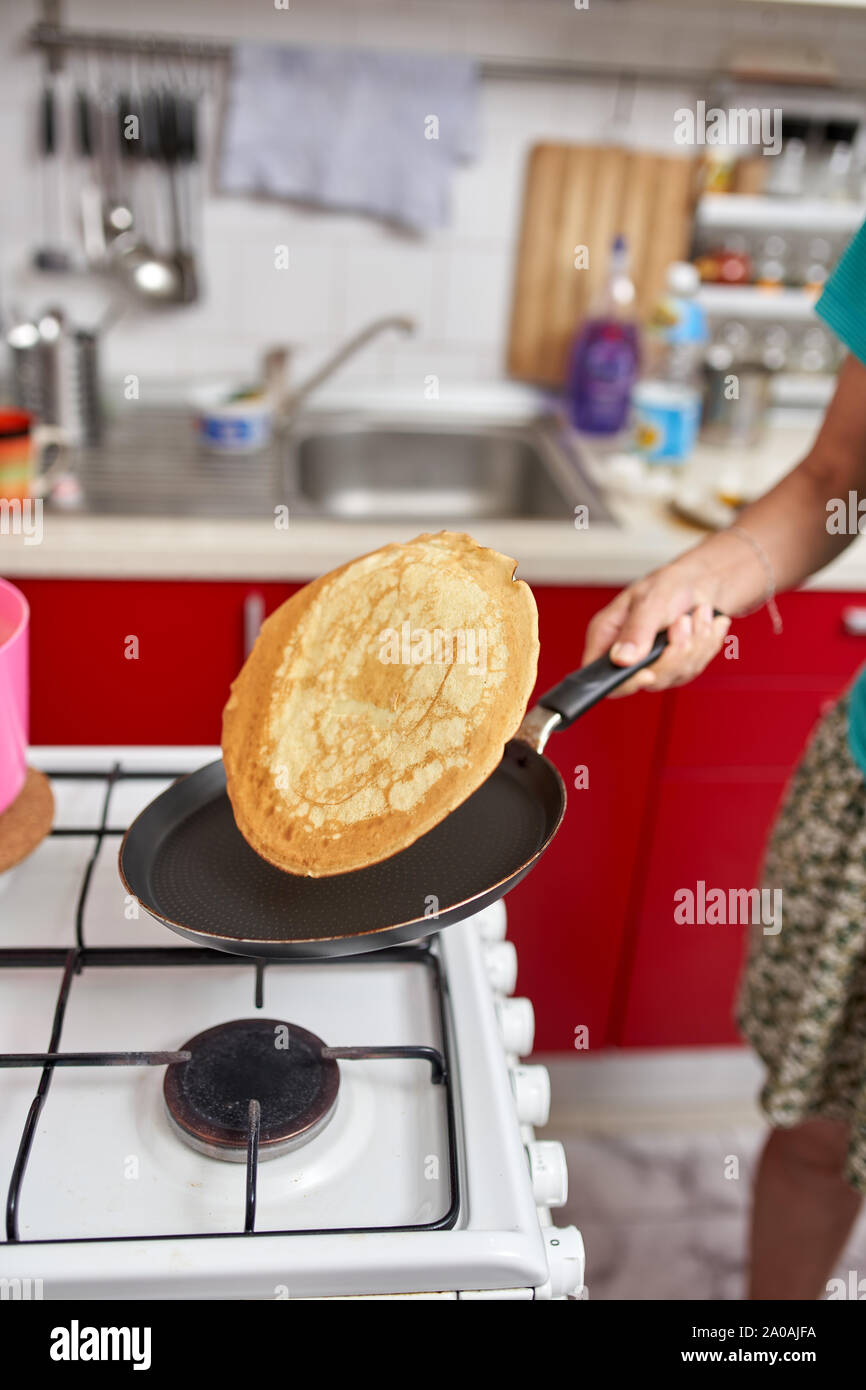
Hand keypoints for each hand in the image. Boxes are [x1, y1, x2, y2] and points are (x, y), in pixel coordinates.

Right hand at [582, 569, 731, 696]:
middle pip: (650, 679)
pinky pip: (694, 668)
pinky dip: (706, 643)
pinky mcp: (676, 668)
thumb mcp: (649, 601)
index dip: (626, 682)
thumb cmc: (669, 584)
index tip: (649, 673)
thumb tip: (621, 660)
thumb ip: (636, 631)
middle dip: (676, 651)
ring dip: (696, 643)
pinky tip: (704, 622)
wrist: (699, 581)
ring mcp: (653, 665)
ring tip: (697, 614)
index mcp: (608, 638)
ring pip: (677, 674)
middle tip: (684, 620)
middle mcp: (628, 656)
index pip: (605, 677)